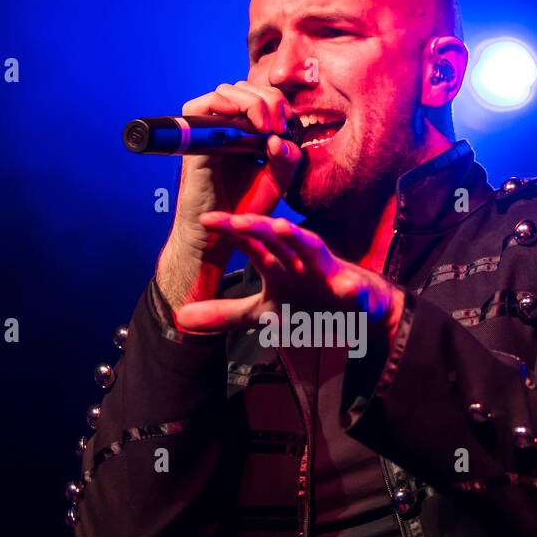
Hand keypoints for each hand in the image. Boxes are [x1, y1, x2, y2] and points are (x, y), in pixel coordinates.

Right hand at [157, 82, 301, 314]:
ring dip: (252, 102)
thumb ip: (286, 158)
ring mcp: (206, 133)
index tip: (288, 124)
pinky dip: (225, 107)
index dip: (276, 101)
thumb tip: (279, 136)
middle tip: (278, 125)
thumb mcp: (276, 181)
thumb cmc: (243, 209)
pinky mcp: (194, 143)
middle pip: (243, 87)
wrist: (218, 237)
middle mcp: (222, 128)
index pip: (258, 96)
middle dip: (268, 99)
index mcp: (242, 132)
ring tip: (266, 127)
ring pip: (225, 92)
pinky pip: (201, 109)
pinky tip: (249, 127)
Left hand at [176, 212, 404, 341]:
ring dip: (298, 238)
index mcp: (276, 262)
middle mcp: (298, 258)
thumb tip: (181, 317)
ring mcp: (325, 270)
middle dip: (258, 226)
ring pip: (312, 248)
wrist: (355, 312)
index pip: (249, 241)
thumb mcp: (262, 314)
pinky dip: (350, 286)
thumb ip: (224, 314)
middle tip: (236, 219)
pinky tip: (347, 286)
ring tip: (283, 228)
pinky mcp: (352, 288)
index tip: (204, 219)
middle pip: (276, 237)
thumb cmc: (309, 304)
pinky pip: (352, 287)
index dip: (229, 230)